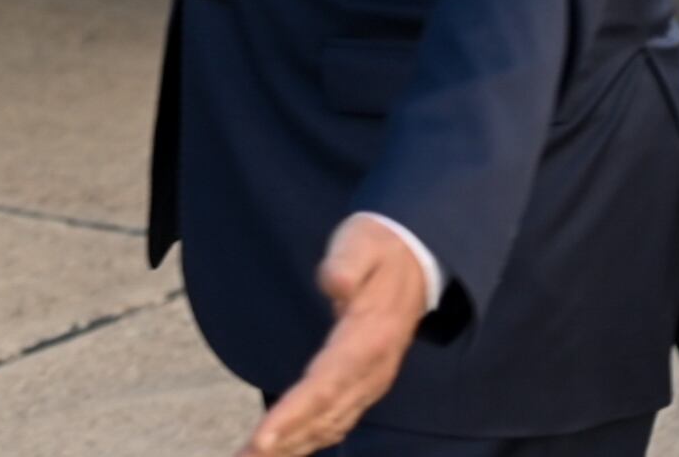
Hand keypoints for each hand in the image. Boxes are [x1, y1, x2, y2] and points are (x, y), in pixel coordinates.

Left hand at [234, 217, 430, 456]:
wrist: (415, 259)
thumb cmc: (378, 249)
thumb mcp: (363, 242)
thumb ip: (347, 263)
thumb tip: (334, 286)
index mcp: (370, 340)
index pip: (326, 384)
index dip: (294, 414)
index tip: (263, 437)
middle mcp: (373, 371)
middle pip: (324, 415)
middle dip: (284, 440)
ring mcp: (371, 382)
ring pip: (329, 425)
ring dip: (293, 446)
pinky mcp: (364, 385)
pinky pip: (336, 421)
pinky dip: (308, 439)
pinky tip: (284, 450)